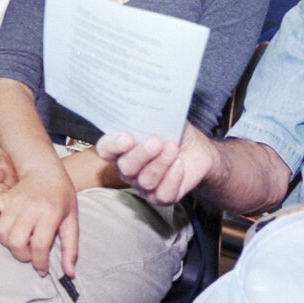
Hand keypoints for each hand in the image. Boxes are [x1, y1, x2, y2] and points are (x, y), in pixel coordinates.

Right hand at [0, 167, 78, 277]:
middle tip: (30, 254)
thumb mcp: (72, 220)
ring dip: (8, 243)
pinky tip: (3, 229)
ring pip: (1, 232)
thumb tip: (69, 273)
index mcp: (50, 212)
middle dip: (22, 255)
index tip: (42, 270)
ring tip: (20, 242)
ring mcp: (14, 201)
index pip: (40, 245)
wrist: (46, 169)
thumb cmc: (62, 196)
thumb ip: (71, 248)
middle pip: (16, 241)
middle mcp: (31, 207)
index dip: (39, 263)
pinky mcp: (3, 197)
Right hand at [95, 122, 213, 206]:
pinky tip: (179, 165)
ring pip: (146, 181)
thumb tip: (147, 106)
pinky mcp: (161, 197)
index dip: (112, 145)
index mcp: (122, 148)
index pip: (106, 149)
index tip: (127, 137)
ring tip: (173, 148)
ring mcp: (144, 185)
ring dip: (161, 163)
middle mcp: (129, 169)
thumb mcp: (165, 117)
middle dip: (141, 154)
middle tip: (156, 141)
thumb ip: (153, 114)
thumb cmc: (175, 132)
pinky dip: (172, 178)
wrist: (197, 149)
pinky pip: (162, 194)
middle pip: (126, 168)